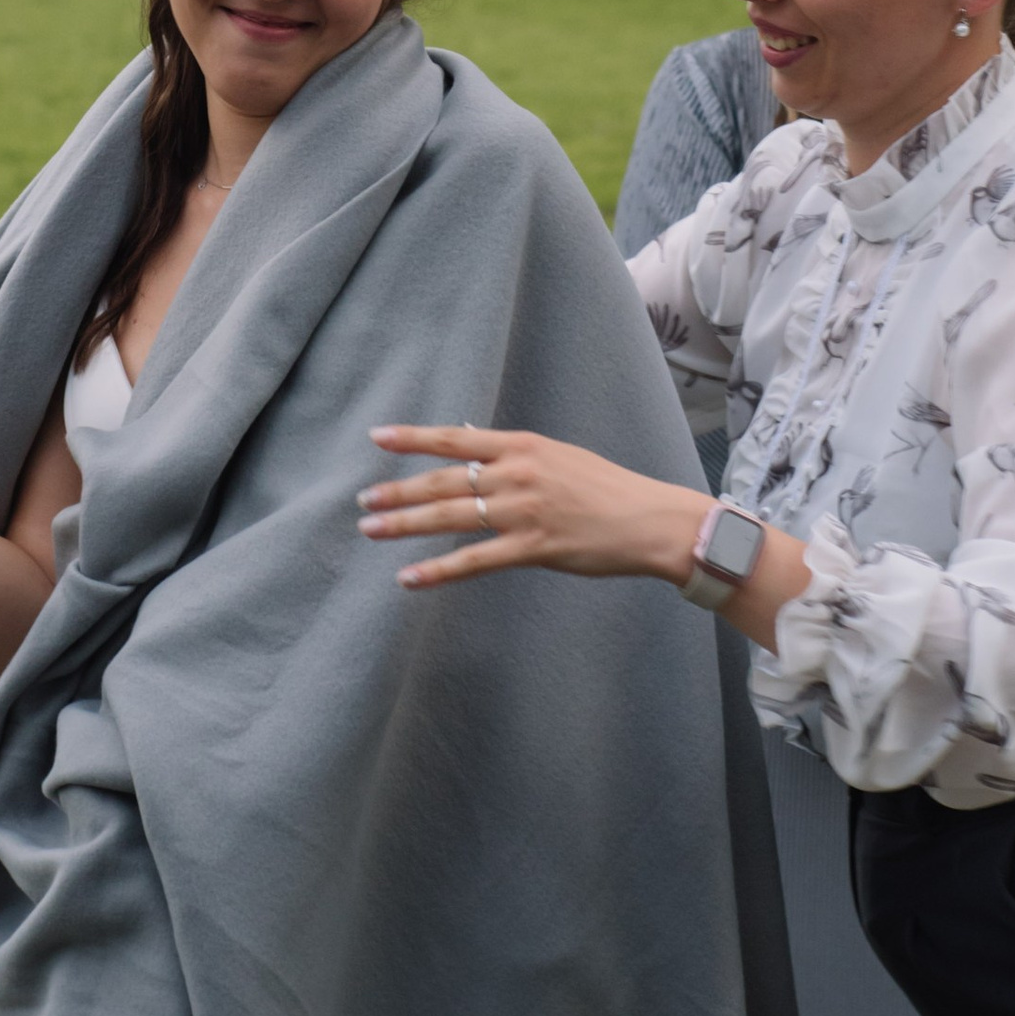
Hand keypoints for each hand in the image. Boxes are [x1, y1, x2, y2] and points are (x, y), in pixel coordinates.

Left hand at [359, 423, 709, 589]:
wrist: (651, 520)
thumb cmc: (609, 490)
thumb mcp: (560, 456)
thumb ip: (516, 455)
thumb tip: (473, 443)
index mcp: (523, 446)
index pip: (456, 437)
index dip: (413, 438)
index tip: (378, 437)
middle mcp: (518, 473)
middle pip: (443, 480)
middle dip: (398, 490)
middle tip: (363, 500)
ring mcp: (524, 511)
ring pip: (450, 517)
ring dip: (405, 524)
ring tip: (370, 529)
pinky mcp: (534, 547)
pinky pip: (475, 560)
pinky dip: (438, 571)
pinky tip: (409, 578)